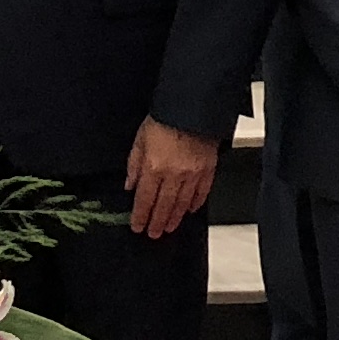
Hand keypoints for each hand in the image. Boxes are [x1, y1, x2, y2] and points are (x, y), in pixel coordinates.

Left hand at [122, 117, 218, 238]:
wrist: (193, 106)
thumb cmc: (165, 118)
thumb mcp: (140, 139)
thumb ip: (134, 164)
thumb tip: (130, 185)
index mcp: (154, 167)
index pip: (144, 200)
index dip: (140, 216)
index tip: (138, 226)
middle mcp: (174, 174)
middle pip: (164, 206)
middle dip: (157, 223)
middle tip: (154, 233)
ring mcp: (193, 174)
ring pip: (182, 203)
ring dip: (175, 218)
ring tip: (170, 227)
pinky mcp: (208, 169)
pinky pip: (202, 192)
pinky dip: (195, 203)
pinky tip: (190, 209)